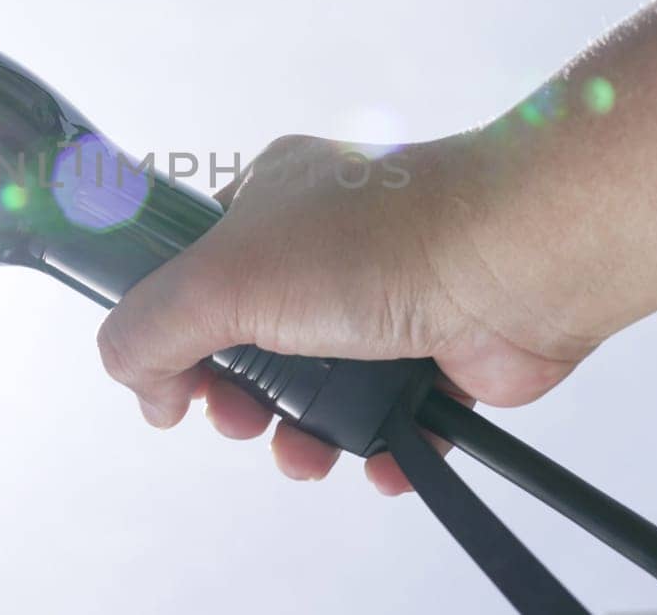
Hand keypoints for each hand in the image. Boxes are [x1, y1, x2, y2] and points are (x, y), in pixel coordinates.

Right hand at [96, 133, 604, 492]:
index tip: (170, 375)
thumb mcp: (220, 277)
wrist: (513, 260)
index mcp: (268, 200)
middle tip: (236, 417)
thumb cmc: (378, 240)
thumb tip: (143, 390)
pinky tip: (374, 457)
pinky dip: (378, 446)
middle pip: (250, 338)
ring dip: (301, 434)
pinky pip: (391, 412)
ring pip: (317, 385)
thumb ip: (148, 331)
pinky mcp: (435, 348)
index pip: (192, 265)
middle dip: (236, 395)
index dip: (174, 328)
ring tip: (305, 452)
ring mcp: (383, 296)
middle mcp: (325, 244)